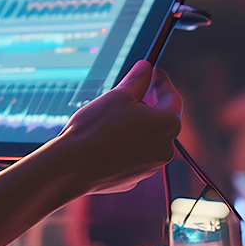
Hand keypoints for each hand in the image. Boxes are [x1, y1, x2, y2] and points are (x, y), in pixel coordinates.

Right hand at [51, 60, 181, 194]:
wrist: (72, 166)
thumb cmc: (94, 130)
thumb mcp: (116, 96)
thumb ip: (136, 80)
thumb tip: (145, 68)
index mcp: (166, 124)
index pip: (172, 97)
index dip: (162, 82)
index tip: (153, 73)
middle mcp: (165, 147)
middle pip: (161, 119)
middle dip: (148, 104)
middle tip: (132, 93)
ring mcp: (151, 166)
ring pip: (148, 138)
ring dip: (137, 126)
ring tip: (113, 118)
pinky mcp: (136, 177)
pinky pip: (135, 155)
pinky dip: (127, 145)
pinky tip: (107, 139)